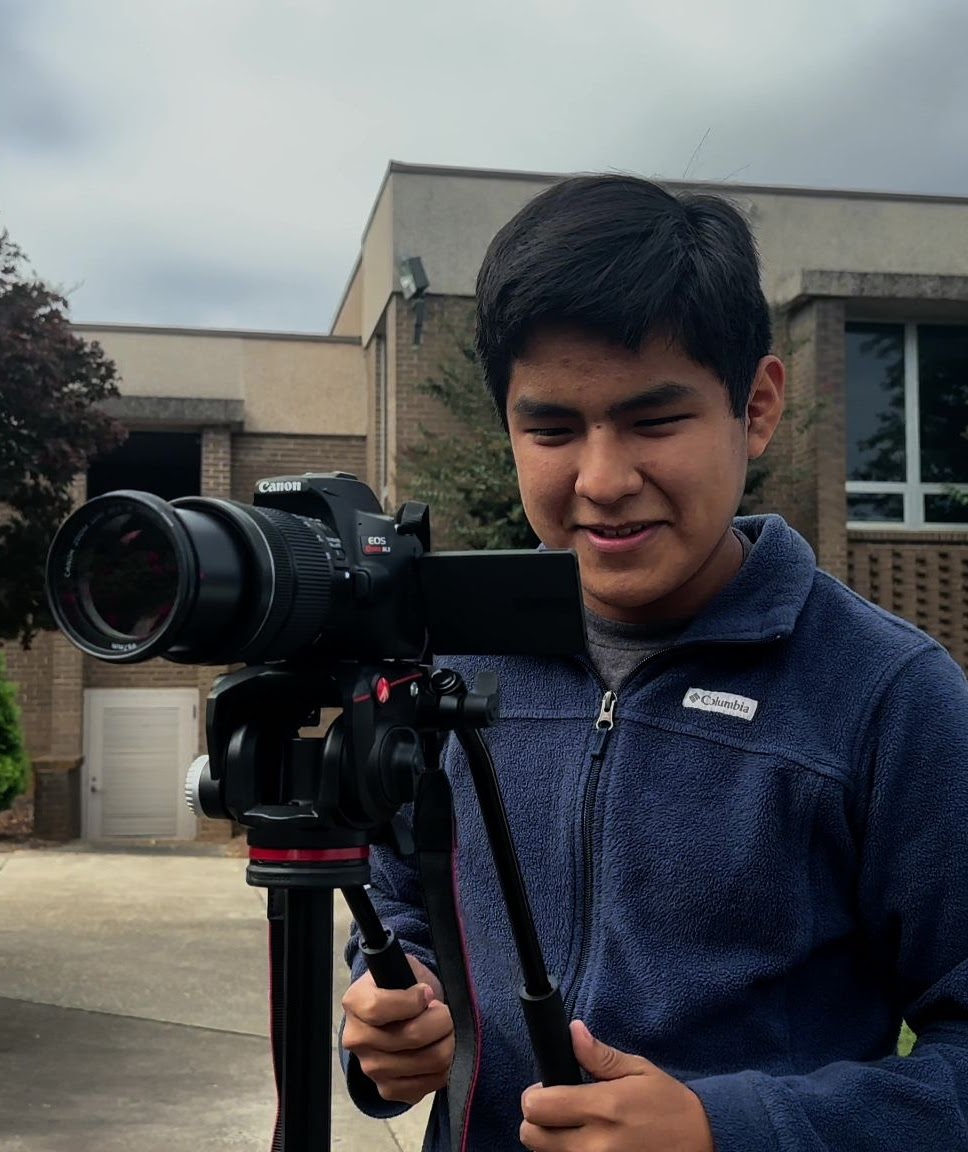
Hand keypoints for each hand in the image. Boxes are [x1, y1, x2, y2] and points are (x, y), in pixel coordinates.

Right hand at [342, 954, 454, 1104]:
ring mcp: (370, 1069)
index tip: (427, 993)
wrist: (398, 1014)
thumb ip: (413, 976)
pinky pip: (427, 1085)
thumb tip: (427, 996)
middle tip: (448, 1012)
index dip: (412, 1001)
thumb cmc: (404, 986)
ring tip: (450, 1030)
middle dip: (442, 1020)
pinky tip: (443, 1051)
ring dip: (450, 1043)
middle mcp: (357, 1039)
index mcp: (355, 1002)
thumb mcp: (405, 967)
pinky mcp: (387, 1089)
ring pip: (427, 1061)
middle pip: (412, 1036)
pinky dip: (445, 1069)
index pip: (378, 1007)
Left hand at [519, 1020, 713, 1151]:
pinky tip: (587, 1145)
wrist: (703, 1143)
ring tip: (576, 1130)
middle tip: (558, 1112)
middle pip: (532, 1138)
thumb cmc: (669, 1105)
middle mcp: (594, 1145)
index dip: (534, 1096)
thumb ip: (599, 1056)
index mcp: (602, 1108)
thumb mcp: (638, 1071)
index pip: (536, 1107)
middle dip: (537, 1122)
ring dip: (553, 1143)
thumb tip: (573, 1032)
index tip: (547, 1091)